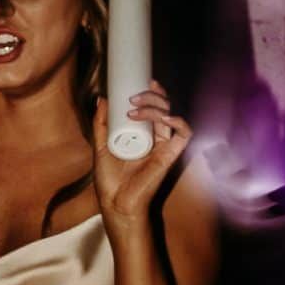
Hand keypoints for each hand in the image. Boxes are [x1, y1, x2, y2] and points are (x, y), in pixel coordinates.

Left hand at [93, 84, 191, 228]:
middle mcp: (156, 138)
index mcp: (143, 135)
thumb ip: (101, 123)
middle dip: (153, 96)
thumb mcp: (100, 146)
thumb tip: (103, 98)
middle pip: (164, 107)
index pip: (154, 107)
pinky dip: (179, 122)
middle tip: (134, 97)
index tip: (143, 81)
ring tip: (136, 107)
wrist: (116, 203)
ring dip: (157, 106)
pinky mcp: (171, 155)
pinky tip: (165, 118)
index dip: (153, 92)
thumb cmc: (110, 180)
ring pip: (171, 115)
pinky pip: (184, 134)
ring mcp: (165, 146)